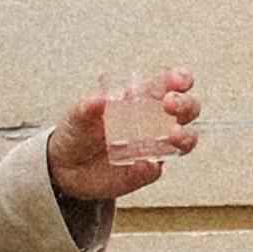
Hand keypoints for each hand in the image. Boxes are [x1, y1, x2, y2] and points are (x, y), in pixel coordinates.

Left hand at [50, 70, 198, 209]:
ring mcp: (153, 148)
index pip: (170, 84)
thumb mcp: (76, 115)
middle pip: (188, 109)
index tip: (178, 81)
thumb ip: (87, 107)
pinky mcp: (144, 172)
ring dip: (185, 137)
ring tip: (173, 135)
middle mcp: (155, 121)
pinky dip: (151, 167)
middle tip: (170, 104)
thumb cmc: (78, 130)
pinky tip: (143, 164)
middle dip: (186, 104)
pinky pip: (155, 170)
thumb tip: (100, 100)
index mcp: (142, 98)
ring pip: (185, 141)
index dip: (180, 79)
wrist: (64, 166)